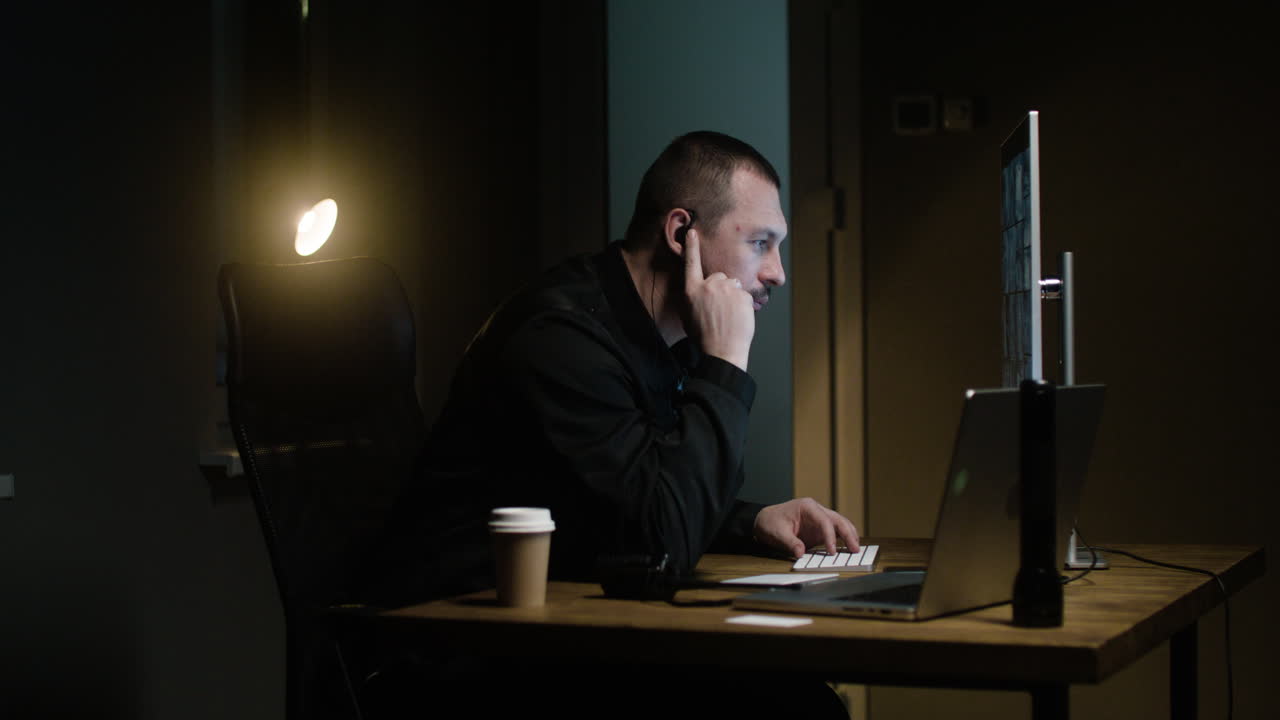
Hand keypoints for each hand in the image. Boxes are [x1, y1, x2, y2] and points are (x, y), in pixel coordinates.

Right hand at [682, 227, 753, 369]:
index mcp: (692, 291)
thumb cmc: (703, 337)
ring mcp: (727, 289)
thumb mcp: (687, 315)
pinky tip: (737, 318)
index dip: (691, 247)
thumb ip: (692, 297)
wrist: (722, 351)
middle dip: (720, 289)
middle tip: (719, 310)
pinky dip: (742, 305)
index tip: (692, 231)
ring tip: (728, 316)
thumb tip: (698, 290)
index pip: (691, 263)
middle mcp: (709, 286)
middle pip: (718, 277)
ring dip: (732, 296)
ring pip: (732, 285)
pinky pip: (743, 295)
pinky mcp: (742, 295)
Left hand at [753, 498, 859, 558]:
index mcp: (807, 507)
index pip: (824, 520)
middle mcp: (817, 510)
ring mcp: (820, 519)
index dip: (830, 536)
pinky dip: (843, 539)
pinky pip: (835, 532)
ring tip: (855, 549)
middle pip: (838, 520)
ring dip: (850, 535)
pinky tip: (848, 548)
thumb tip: (800, 553)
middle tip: (855, 549)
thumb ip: (790, 543)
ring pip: (840, 524)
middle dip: (848, 534)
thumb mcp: (777, 533)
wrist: (766, 520)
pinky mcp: (820, 529)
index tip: (831, 551)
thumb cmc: (771, 522)